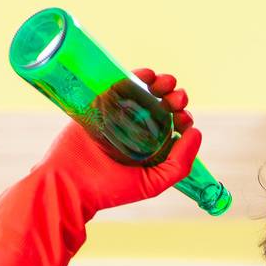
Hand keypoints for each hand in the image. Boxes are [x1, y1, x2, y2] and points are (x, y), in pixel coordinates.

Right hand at [0, 67, 201, 265]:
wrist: (68, 182)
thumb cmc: (109, 189)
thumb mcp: (152, 184)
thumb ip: (179, 164)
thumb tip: (196, 133)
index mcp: (149, 149)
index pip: (172, 127)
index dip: (183, 118)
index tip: (184, 119)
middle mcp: (135, 130)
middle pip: (162, 107)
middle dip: (175, 99)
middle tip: (177, 100)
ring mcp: (118, 116)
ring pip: (145, 93)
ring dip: (161, 84)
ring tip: (166, 85)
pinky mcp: (100, 104)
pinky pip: (122, 85)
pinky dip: (137, 76)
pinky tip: (148, 76)